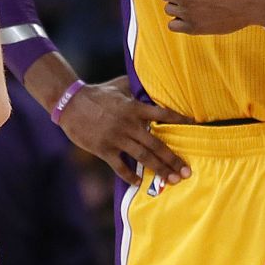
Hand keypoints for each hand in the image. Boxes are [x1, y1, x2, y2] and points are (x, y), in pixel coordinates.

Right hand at [57, 75, 191, 186]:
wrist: (70, 104)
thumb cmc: (97, 94)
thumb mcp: (119, 86)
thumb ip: (135, 87)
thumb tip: (151, 82)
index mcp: (134, 107)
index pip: (162, 114)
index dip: (179, 120)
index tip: (194, 127)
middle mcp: (128, 124)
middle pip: (156, 144)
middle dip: (173, 159)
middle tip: (186, 172)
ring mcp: (116, 138)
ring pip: (143, 157)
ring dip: (159, 169)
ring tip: (171, 179)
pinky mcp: (104, 149)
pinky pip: (120, 166)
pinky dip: (130, 175)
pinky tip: (139, 182)